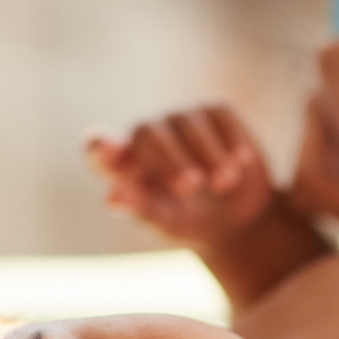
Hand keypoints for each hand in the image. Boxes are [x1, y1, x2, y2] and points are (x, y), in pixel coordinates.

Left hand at [86, 104, 273, 248]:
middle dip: (170, 159)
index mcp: (125, 167)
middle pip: (148, 133)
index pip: (99, 150)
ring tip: (224, 184)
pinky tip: (240, 162)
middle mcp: (149, 136)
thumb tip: (111, 197)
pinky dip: (230, 139)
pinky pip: (219, 115)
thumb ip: (143, 210)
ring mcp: (182, 121)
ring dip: (208, 154)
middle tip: (191, 187)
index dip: (102, 148)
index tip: (110, 153)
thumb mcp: (169, 224)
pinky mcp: (216, 114)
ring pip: (188, 123)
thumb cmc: (191, 224)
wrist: (238, 222)